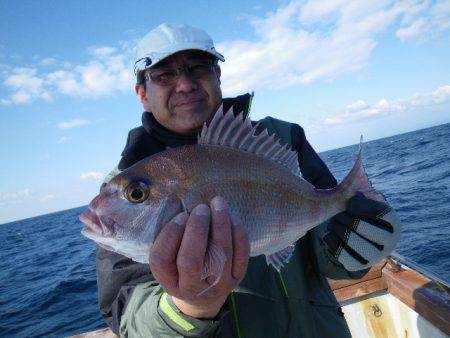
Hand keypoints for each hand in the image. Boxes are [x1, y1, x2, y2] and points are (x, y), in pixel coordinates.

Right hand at [149, 196, 249, 317]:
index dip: (170, 234)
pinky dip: (238, 233)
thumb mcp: (169, 260)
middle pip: (191, 260)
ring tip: (218, 203)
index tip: (182, 215)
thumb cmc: (181, 268)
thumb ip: (171, 238)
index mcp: (169, 282)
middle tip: (200, 208)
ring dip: (220, 224)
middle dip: (196, 229)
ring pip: (220, 254)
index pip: (162, 259)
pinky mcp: (237, 278)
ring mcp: (217, 285)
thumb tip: (182, 205)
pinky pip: (241, 254)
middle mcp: (191, 288)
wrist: (203, 297)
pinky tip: (232, 217)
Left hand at [323, 192, 400, 270]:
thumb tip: (350, 193)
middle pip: (362, 227)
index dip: (361, 205)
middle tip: (338, 214)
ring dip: (337, 228)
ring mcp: (376, 257)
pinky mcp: (359, 266)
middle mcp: (390, 242)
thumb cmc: (360, 215)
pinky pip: (341, 254)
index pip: (381, 213)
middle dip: (345, 218)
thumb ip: (357, 196)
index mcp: (394, 223)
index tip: (350, 203)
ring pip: (352, 242)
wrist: (357, 239)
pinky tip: (330, 234)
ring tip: (333, 223)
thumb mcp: (363, 204)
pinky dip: (331, 241)